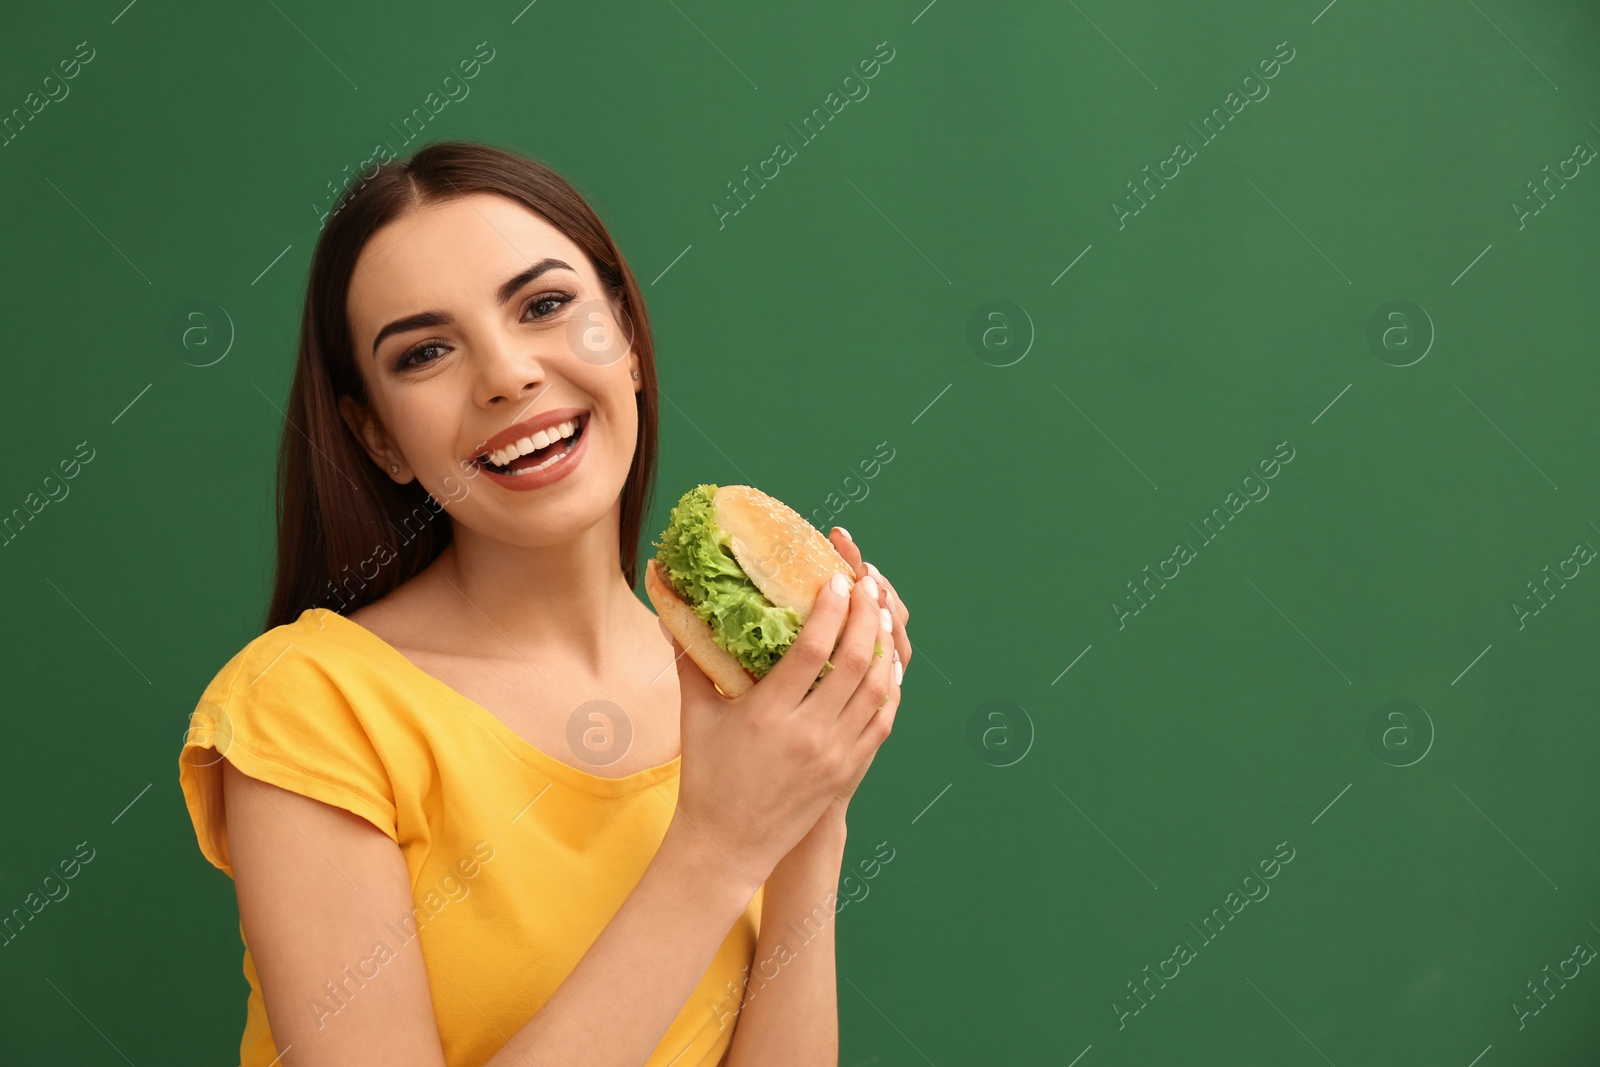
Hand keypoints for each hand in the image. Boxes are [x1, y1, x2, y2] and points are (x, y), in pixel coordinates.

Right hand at [672, 564, 900, 886]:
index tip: (838, 579)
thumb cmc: (707, 779)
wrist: (728, 846)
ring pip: (875, 690)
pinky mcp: (847, 771)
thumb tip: (670, 610)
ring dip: (883, 648)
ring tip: (882, 615)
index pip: (811, 649)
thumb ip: (689, 660)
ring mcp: (833, 754)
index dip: (831, 609)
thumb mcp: (695, 717)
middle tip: (867, 585)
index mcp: (768, 714)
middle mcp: (807, 733)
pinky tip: (887, 665)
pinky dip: (889, 689)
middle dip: (866, 616)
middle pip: (852, 662)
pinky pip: (881, 722)